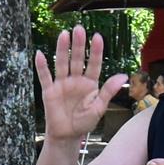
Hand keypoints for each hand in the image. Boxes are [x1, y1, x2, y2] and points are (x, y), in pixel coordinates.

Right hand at [32, 27, 127, 146]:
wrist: (67, 136)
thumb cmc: (84, 122)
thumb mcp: (99, 108)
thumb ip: (108, 91)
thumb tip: (123, 76)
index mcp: (90, 83)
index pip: (94, 64)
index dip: (95, 51)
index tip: (97, 37)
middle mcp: (76, 80)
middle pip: (77, 59)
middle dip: (78, 45)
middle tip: (79, 29)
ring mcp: (62, 84)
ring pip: (62, 63)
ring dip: (62, 49)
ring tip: (64, 34)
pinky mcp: (49, 91)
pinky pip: (45, 77)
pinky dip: (42, 66)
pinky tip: (40, 54)